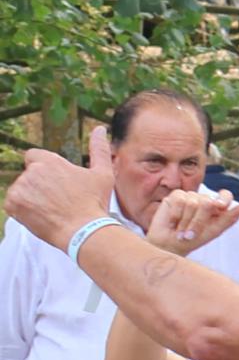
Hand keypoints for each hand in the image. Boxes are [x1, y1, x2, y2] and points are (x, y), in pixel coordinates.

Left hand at [5, 130, 118, 249]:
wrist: (84, 231)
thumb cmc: (94, 203)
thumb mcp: (103, 174)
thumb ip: (98, 148)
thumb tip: (99, 128)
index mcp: (50, 162)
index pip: (33, 157)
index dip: (44, 169)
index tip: (55, 183)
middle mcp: (31, 172)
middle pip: (28, 175)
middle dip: (39, 185)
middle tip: (58, 200)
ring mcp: (20, 189)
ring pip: (21, 189)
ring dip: (31, 197)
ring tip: (51, 209)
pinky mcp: (13, 204)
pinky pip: (13, 203)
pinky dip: (23, 209)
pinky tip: (41, 215)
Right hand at [146, 183, 238, 253]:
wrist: (170, 245)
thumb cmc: (193, 239)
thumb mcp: (214, 231)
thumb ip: (231, 217)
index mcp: (217, 207)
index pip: (225, 195)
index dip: (223, 200)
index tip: (220, 207)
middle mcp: (204, 199)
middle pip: (208, 202)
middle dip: (199, 221)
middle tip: (191, 234)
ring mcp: (190, 196)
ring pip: (193, 203)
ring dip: (186, 222)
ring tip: (181, 230)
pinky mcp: (176, 195)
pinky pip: (180, 201)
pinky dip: (176, 216)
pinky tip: (173, 223)